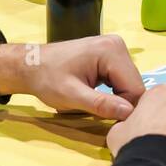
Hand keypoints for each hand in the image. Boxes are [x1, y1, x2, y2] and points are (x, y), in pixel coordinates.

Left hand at [0, 36, 144, 120]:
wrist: (30, 65)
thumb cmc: (46, 78)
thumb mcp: (71, 95)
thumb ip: (101, 104)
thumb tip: (128, 112)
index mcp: (112, 51)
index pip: (135, 88)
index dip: (125, 109)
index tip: (107, 119)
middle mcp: (118, 45)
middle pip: (134, 85)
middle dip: (120, 103)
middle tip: (98, 113)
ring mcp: (115, 48)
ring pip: (129, 84)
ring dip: (117, 99)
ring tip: (95, 104)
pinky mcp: (111, 55)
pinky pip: (121, 79)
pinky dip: (113, 92)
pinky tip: (97, 96)